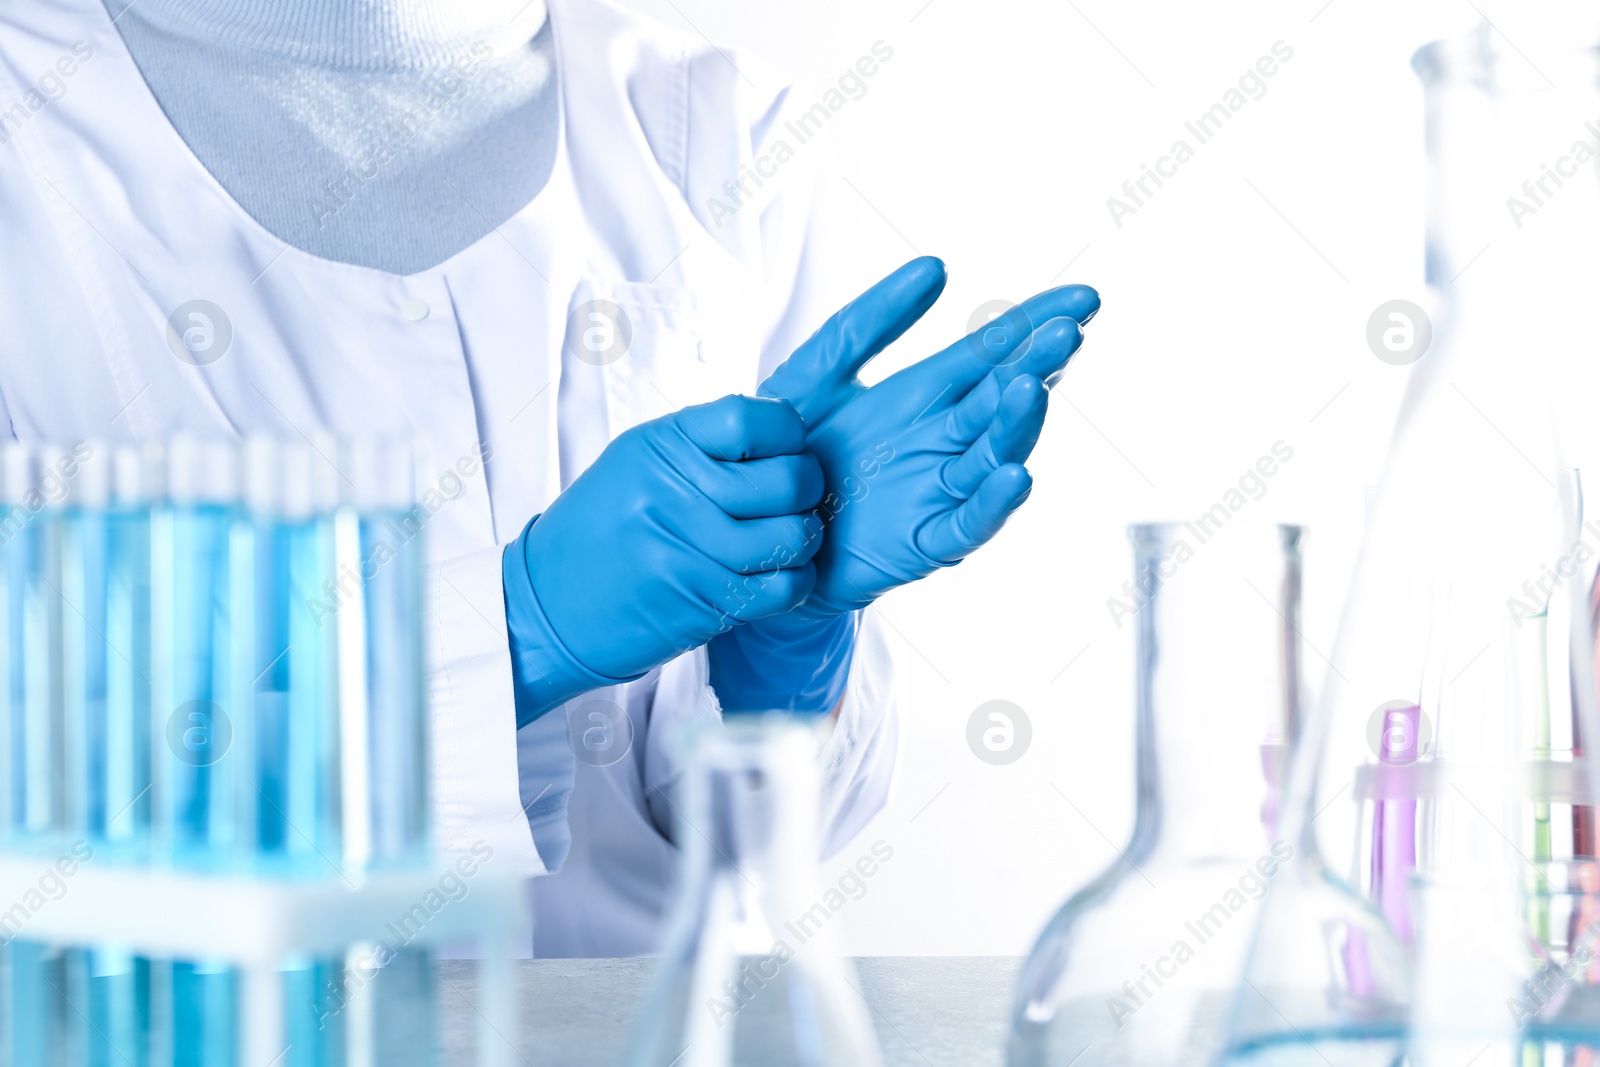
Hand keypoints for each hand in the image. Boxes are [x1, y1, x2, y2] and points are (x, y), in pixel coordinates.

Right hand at [504, 395, 823, 718]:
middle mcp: (675, 493)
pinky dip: (797, 581)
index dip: (788, 432)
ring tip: (790, 537)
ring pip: (794, 536)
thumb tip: (781, 431)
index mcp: (661, 447)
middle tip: (799, 496)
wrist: (549, 604)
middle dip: (809, 487)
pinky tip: (782, 574)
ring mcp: (689, 550)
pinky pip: (783, 587)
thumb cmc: (599, 530)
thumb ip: (701, 445)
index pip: (753, 418)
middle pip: (788, 478)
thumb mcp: (636, 464)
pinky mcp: (702, 601)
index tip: (787, 446)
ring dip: (806, 538)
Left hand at [760, 257, 1099, 615]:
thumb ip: (867, 323)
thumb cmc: (783, 457)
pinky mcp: (924, 541)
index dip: (1034, 324)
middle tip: (1068, 332)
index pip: (992, 352)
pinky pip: (967, 523)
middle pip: (1002, 397)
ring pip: (993, 454)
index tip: (1083, 297)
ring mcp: (939, 491)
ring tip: (1032, 388)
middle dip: (1038, 364)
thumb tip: (937, 265)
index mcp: (924, 395)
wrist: (751, 534)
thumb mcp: (817, 374)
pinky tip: (1014, 475)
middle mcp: (943, 440)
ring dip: (1017, 423)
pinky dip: (992, 503)